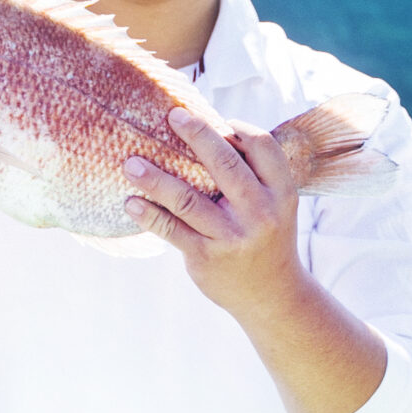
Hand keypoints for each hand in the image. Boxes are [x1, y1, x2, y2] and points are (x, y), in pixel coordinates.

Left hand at [123, 107, 304, 315]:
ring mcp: (231, 236)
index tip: (218, 119)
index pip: (263, 146)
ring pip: (188, 199)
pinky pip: (171, 230)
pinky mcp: (206, 257)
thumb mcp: (276, 205)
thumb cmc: (266, 237)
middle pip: (225, 164)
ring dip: (155, 178)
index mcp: (281, 193)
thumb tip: (210, 131)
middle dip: (197, 134)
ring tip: (130, 164)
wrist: (272, 296)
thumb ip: (253, 174)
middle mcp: (259, 212)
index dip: (240, 128)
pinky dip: (148, 215)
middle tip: (172, 115)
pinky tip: (131, 202)